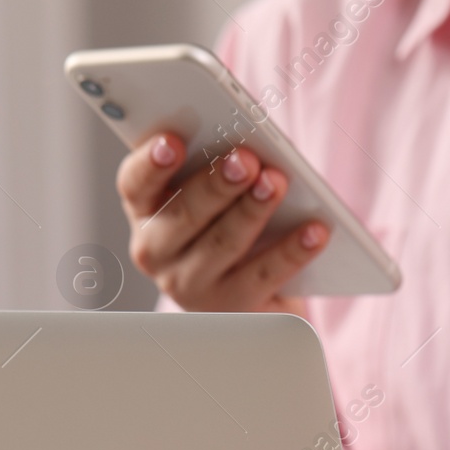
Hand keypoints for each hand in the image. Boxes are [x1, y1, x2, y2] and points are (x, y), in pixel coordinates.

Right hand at [116, 132, 329, 314]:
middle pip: (184, 214)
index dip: (152, 163)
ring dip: (253, 210)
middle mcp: (157, 251)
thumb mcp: (211, 195)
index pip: (135, 183)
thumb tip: (244, 146)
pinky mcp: (232, 308)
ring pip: (223, 244)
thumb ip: (215, 166)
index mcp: (146, 210)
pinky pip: (265, 275)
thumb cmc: (224, 225)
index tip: (174, 142)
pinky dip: (293, 250)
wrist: (246, 296)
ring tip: (277, 183)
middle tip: (246, 160)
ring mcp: (190, 285)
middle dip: (217, 184)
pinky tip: (315, 230)